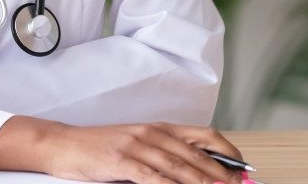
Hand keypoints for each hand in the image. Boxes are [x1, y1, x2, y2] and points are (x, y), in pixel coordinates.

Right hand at [47, 121, 244, 183]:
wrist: (65, 145)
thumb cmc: (101, 148)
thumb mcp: (138, 144)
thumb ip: (165, 154)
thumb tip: (195, 171)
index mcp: (161, 128)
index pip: (205, 135)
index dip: (227, 151)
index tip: (242, 167)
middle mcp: (154, 133)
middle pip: (197, 153)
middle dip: (221, 172)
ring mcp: (138, 145)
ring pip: (179, 166)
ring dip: (203, 180)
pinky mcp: (122, 161)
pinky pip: (153, 176)